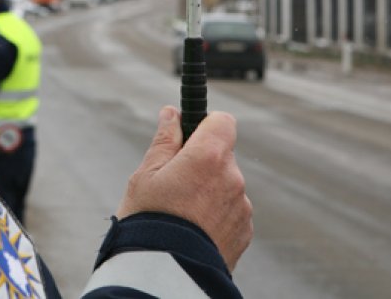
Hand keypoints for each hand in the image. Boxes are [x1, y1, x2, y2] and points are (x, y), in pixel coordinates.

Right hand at [116, 106, 252, 270]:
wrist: (164, 275)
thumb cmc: (149, 220)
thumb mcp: (146, 175)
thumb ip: (164, 140)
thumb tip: (172, 113)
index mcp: (208, 157)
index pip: (223, 121)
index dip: (205, 124)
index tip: (188, 135)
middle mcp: (232, 178)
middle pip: (222, 155)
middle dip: (201, 162)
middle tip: (173, 182)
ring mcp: (241, 207)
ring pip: (226, 185)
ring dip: (209, 190)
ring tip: (181, 213)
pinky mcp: (244, 232)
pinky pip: (231, 211)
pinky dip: (216, 214)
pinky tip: (193, 229)